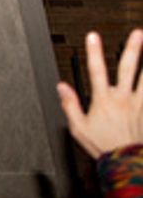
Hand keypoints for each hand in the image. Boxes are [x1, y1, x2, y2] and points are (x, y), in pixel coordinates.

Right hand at [57, 29, 142, 156]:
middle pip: (128, 70)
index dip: (94, 52)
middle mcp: (123, 99)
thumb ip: (70, 104)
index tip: (93, 35)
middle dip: (133, 50)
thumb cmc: (103, 146)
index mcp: (104, 101)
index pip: (97, 71)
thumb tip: (61, 86)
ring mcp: (139, 106)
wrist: (126, 163)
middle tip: (137, 33)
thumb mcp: (78, 127)